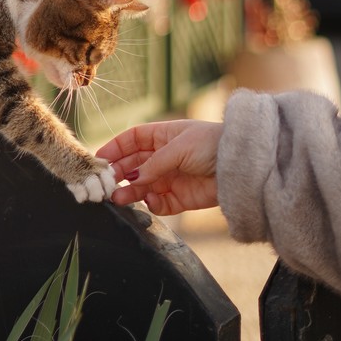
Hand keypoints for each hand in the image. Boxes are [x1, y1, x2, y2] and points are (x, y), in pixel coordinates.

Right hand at [95, 120, 222, 215]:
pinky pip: (159, 203)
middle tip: (106, 183)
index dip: (116, 148)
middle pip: (134, 165)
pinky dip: (152, 204)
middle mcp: (164, 157)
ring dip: (130, 192)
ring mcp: (171, 178)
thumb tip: (132, 179)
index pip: (132, 140)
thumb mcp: (178, 147)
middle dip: (119, 173)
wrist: (241, 166)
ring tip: (117, 198)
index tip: (99, 158)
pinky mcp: (181, 198)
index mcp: (163, 136)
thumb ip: (153, 164)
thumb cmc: (212, 144)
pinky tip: (150, 201)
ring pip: (142, 186)